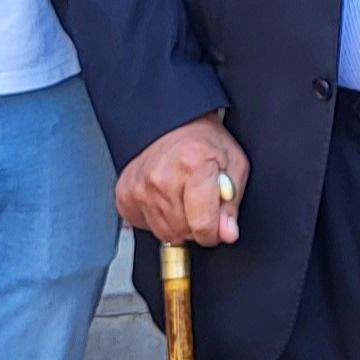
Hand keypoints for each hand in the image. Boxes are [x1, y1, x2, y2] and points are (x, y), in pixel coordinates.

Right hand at [116, 114, 247, 245]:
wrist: (174, 126)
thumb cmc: (205, 143)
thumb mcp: (234, 166)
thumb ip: (231, 205)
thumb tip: (226, 233)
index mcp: (193, 166)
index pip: (203, 225)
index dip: (214, 232)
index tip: (216, 225)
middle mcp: (161, 177)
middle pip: (183, 232)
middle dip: (196, 226)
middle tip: (200, 204)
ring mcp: (139, 187)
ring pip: (164, 233)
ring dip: (177, 224)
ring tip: (183, 199)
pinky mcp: (124, 195)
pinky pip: (144, 226)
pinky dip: (158, 219)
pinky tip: (165, 199)